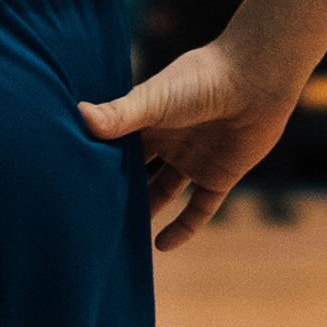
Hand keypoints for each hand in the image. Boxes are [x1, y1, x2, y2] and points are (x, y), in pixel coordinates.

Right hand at [78, 37, 299, 249]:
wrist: (256, 80)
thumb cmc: (201, 79)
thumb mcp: (154, 100)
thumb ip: (120, 114)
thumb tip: (77, 115)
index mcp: (147, 119)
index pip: (116, 147)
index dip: (98, 165)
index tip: (71, 188)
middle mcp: (168, 140)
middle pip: (137, 172)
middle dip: (118, 191)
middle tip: (90, 218)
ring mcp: (193, 159)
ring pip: (164, 192)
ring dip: (147, 211)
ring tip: (121, 238)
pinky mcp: (219, 176)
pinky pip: (199, 209)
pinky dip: (183, 228)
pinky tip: (161, 247)